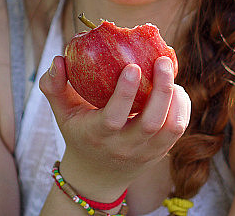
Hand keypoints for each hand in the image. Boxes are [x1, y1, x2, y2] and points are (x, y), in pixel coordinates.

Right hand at [39, 55, 190, 199]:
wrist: (97, 176)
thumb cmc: (78, 133)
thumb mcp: (61, 112)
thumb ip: (53, 85)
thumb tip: (59, 59)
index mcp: (96, 135)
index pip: (113, 118)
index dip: (125, 92)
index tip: (133, 66)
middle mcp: (123, 147)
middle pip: (150, 123)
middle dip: (161, 90)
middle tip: (162, 61)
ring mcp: (145, 152)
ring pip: (170, 127)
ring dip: (174, 97)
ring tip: (168, 73)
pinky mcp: (160, 153)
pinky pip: (178, 129)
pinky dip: (181, 106)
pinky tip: (174, 89)